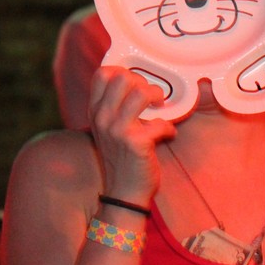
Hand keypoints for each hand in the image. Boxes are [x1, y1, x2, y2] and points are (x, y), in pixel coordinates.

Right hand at [88, 66, 176, 203]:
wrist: (124, 192)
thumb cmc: (122, 158)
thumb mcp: (110, 129)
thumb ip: (117, 108)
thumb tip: (139, 84)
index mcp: (96, 110)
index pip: (103, 73)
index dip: (124, 71)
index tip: (137, 84)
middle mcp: (102, 117)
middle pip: (122, 76)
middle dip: (144, 82)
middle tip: (152, 98)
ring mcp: (117, 129)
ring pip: (141, 92)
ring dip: (158, 97)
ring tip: (161, 109)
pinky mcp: (136, 142)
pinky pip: (160, 122)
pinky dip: (169, 128)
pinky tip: (167, 134)